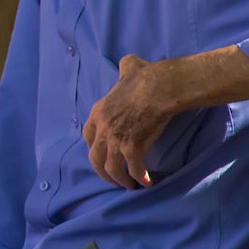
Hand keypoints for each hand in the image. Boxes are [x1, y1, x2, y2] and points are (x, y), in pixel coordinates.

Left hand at [83, 53, 172, 188]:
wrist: (160, 87)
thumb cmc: (146, 77)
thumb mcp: (130, 67)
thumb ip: (126, 68)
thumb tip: (129, 63)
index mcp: (98, 112)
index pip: (88, 136)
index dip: (94, 148)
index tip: (102, 155)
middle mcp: (103, 128)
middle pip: (95, 157)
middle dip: (102, 171)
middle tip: (113, 178)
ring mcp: (116, 139)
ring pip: (111, 168)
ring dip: (120, 180)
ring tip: (129, 185)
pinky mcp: (132, 147)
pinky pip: (132, 169)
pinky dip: (138, 178)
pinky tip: (146, 182)